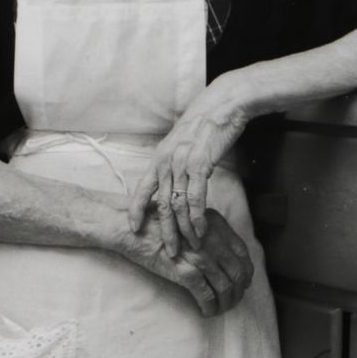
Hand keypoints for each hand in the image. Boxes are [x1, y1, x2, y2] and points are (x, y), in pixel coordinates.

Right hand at [120, 208, 254, 316]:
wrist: (133, 229)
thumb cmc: (157, 224)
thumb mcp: (189, 218)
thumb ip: (207, 230)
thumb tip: (223, 252)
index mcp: (216, 226)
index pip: (243, 253)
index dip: (247, 271)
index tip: (244, 281)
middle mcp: (212, 241)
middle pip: (238, 272)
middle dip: (239, 290)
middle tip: (234, 299)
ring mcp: (200, 257)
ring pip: (225, 287)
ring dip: (226, 302)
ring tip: (221, 309)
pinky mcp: (186, 272)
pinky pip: (206, 296)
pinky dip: (210, 307)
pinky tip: (207, 312)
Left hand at [128, 79, 250, 256]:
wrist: (223, 105)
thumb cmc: (205, 124)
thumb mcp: (182, 144)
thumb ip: (175, 163)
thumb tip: (175, 182)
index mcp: (159, 157)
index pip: (142, 189)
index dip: (136, 211)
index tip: (134, 229)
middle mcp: (166, 162)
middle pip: (161, 205)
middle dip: (165, 231)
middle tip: (169, 252)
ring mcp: (182, 164)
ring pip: (178, 206)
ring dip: (185, 229)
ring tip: (191, 246)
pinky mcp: (200, 165)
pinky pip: (196, 199)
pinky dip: (198, 218)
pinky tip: (201, 230)